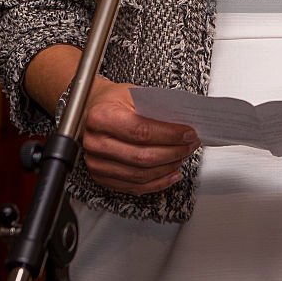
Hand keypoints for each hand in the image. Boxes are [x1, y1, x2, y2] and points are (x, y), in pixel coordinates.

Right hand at [81, 80, 200, 194]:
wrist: (91, 110)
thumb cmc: (112, 100)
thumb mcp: (132, 93)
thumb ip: (154, 108)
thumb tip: (182, 123)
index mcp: (101, 117)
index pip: (140, 131)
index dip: (169, 135)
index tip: (188, 133)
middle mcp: (96, 143)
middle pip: (142, 157)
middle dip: (173, 152)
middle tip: (190, 144)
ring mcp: (97, 163)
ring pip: (140, 175)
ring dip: (168, 168)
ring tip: (183, 156)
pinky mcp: (102, 177)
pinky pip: (134, 187)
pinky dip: (157, 183)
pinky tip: (171, 173)